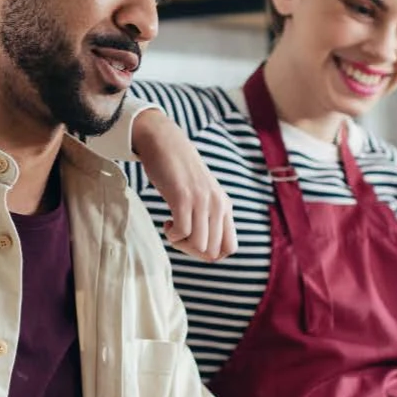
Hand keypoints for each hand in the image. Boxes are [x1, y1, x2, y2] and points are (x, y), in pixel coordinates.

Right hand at [132, 108, 236, 260]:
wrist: (165, 143)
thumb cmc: (179, 173)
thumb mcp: (203, 195)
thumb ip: (209, 215)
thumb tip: (206, 248)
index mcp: (225, 207)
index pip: (230, 248)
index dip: (210, 254)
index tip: (193, 241)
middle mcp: (218, 205)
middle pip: (213, 252)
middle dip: (192, 252)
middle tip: (179, 236)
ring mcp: (202, 201)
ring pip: (199, 245)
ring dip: (181, 244)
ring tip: (172, 227)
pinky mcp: (183, 197)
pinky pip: (182, 232)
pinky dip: (172, 235)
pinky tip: (167, 222)